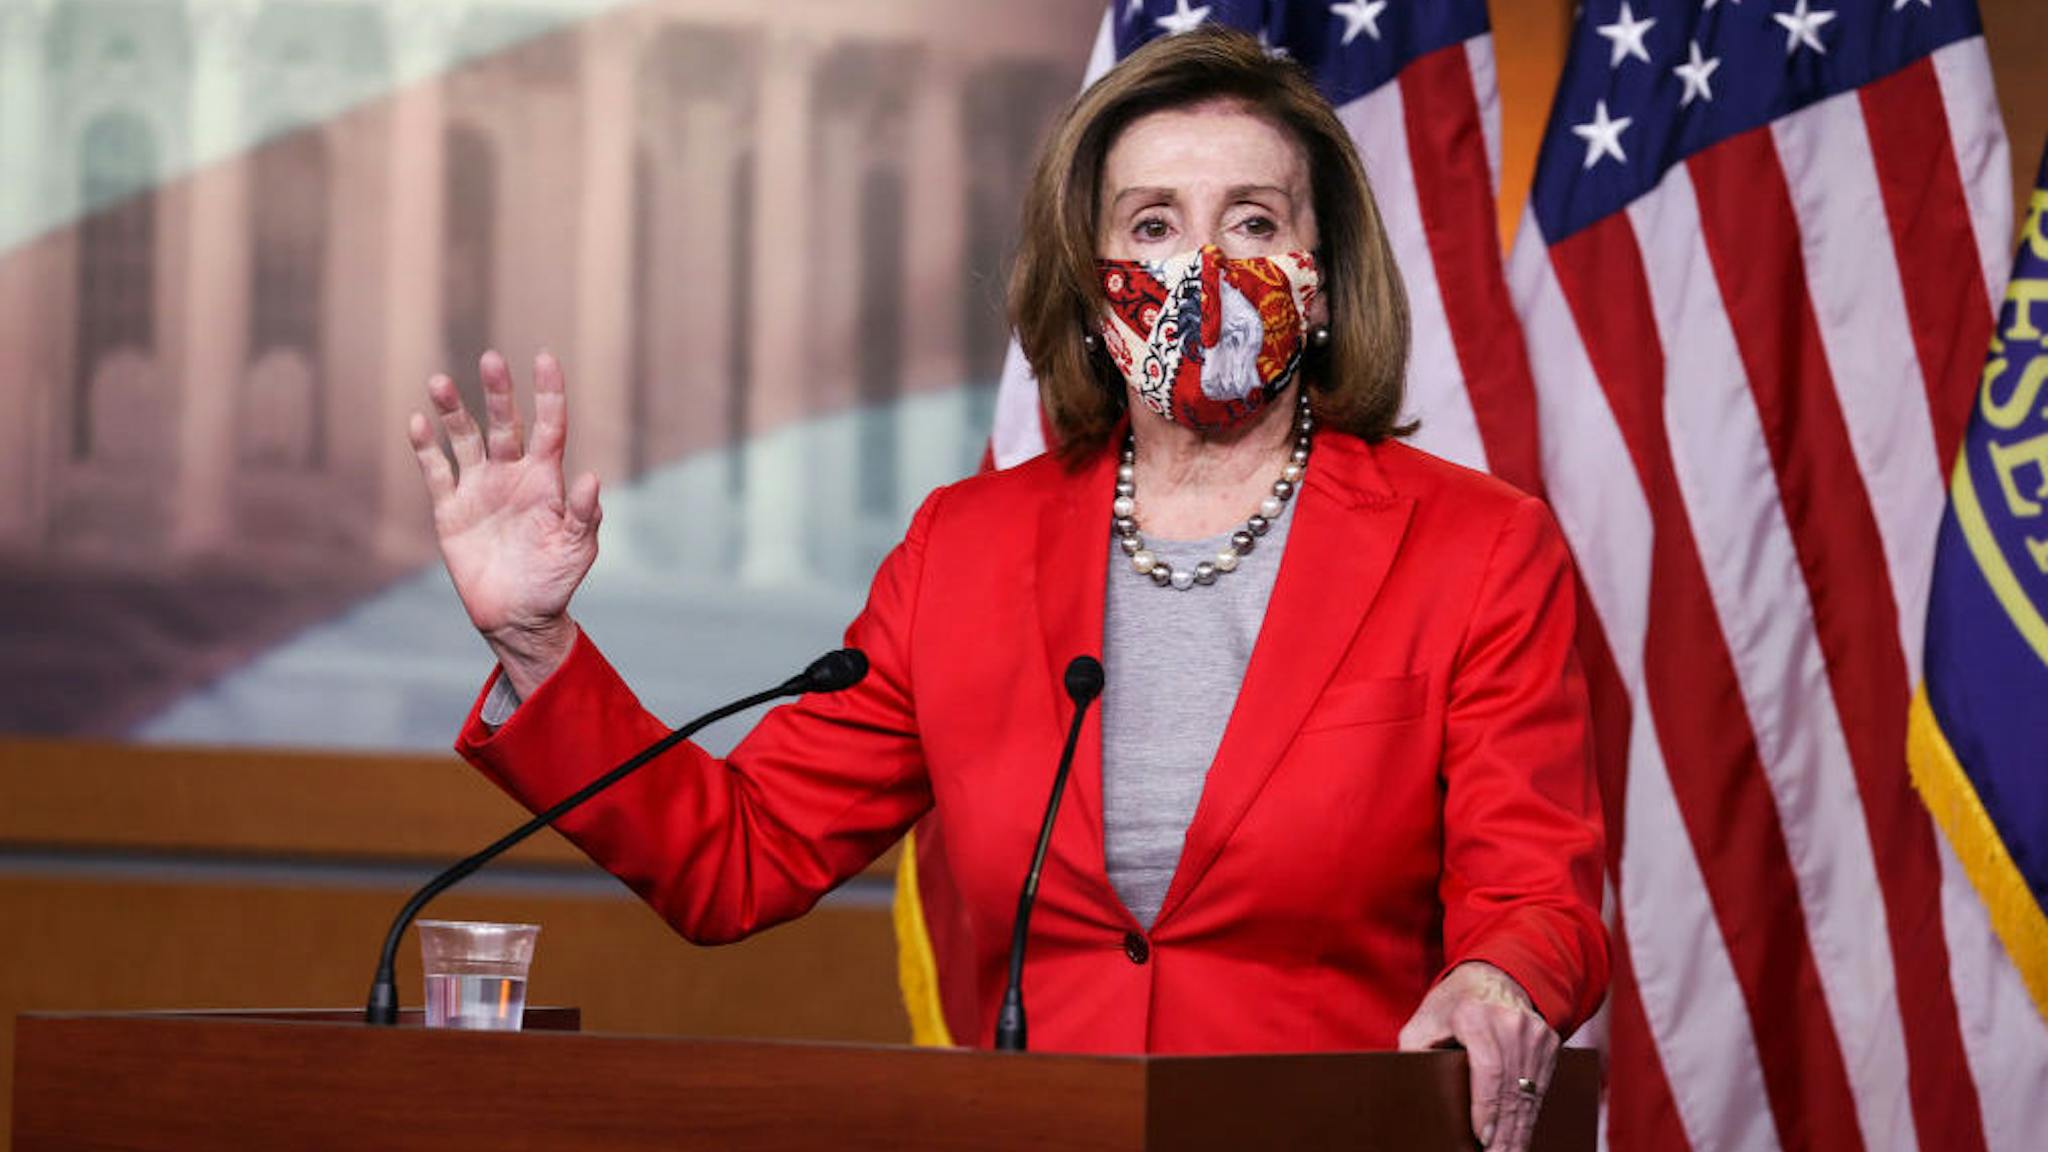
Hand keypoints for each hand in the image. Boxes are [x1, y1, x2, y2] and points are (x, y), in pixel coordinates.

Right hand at [408, 350, 600, 696]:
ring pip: (464, 439)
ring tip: (440, 382)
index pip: (548, 427)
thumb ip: (585, 516)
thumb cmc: (555, 580)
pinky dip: (425, 448)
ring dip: (453, 411)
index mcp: (545, 480)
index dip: (548, 394)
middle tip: (491, 359)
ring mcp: (479, 489)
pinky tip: (417, 422)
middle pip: (503, 424)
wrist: (518, 615)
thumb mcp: (577, 550)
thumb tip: (592, 479)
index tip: (545, 359)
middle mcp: (510, 475)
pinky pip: (436, 472)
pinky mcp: (450, 509)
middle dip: (497, 392)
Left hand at [1397, 961, 1559, 1150]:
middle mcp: (1511, 1023)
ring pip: (1529, 1092)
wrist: (1495, 975)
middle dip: (1503, 1130)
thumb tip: (1412, 1093)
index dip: (1486, 1108)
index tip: (1481, 1138)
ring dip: (1519, 1129)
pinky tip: (1520, 1136)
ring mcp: (1535, 1033)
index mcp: (1476, 1016)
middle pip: (1511, 1088)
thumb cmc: (1451, 1004)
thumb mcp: (1423, 1022)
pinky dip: (1530, 1114)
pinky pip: (1540, 1087)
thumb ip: (1415, 1054)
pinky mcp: (1549, 1042)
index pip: (1488, 1071)